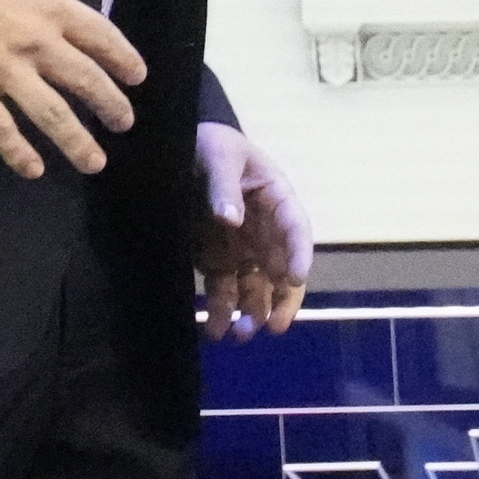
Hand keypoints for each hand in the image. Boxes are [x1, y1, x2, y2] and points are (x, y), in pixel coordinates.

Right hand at [0, 0, 143, 177]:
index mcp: (52, 8)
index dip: (124, 60)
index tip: (136, 78)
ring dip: (77, 142)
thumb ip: (48, 8)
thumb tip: (68, 35)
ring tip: (93, 162)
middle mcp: (37, 41)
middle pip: (87, 81)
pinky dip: (18, 152)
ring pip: (53, 114)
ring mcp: (3, 68)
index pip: (103, 38)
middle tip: (123, 123)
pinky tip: (32, 169)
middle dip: (112, 106)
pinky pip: (0, 127)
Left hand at [196, 123, 313, 341]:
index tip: (295, 278)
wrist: (180, 147)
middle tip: (274, 326)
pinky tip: (213, 329)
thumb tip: (230, 220)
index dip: (299, 254)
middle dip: (280, 300)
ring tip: (240, 334)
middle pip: (282, 270)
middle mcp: (266, 230)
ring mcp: (243, 248)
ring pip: (255, 287)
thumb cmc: (210, 143)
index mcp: (277, 199)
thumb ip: (224, 185)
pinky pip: (224, 289)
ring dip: (251, 312)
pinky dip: (221, 311)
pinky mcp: (217, 260)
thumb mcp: (219, 154)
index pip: (296, 229)